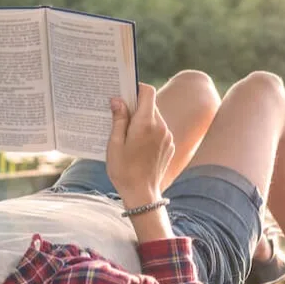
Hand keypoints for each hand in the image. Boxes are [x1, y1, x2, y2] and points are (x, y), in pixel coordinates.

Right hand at [106, 83, 174, 207]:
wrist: (142, 194)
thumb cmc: (124, 170)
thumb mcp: (114, 144)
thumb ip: (118, 119)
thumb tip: (118, 100)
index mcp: (146, 123)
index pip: (148, 92)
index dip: (136, 88)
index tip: (124, 93)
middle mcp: (161, 127)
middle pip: (150, 105)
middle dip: (135, 106)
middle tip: (119, 115)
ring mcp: (167, 137)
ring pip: (155, 118)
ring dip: (142, 120)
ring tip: (127, 134)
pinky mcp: (170, 146)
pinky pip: (159, 131)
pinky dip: (149, 132)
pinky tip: (137, 146)